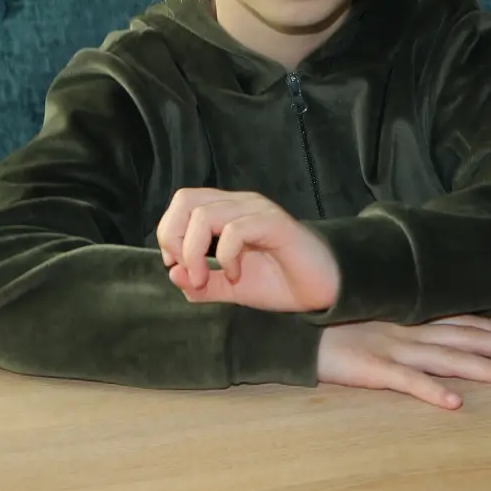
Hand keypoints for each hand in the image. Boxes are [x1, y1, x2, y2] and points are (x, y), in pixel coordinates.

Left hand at [156, 187, 339, 312]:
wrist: (322, 290)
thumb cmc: (281, 282)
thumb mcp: (230, 288)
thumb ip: (201, 283)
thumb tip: (173, 274)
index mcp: (228, 212)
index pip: (183, 202)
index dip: (168, 232)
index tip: (174, 264)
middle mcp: (241, 204)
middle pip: (187, 200)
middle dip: (174, 237)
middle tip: (187, 269)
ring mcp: (259, 211)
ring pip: (206, 215)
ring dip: (195, 252)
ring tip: (205, 279)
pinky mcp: (275, 224)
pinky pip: (236, 230)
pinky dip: (226, 257)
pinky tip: (235, 275)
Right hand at [317, 317, 490, 407]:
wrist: (287, 329)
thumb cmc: (326, 325)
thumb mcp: (369, 318)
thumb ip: (398, 324)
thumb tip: (428, 331)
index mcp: (407, 318)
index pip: (461, 322)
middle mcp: (407, 330)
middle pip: (466, 338)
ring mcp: (391, 348)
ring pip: (448, 359)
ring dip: (485, 369)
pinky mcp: (370, 368)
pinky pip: (406, 382)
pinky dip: (432, 392)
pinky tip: (455, 404)